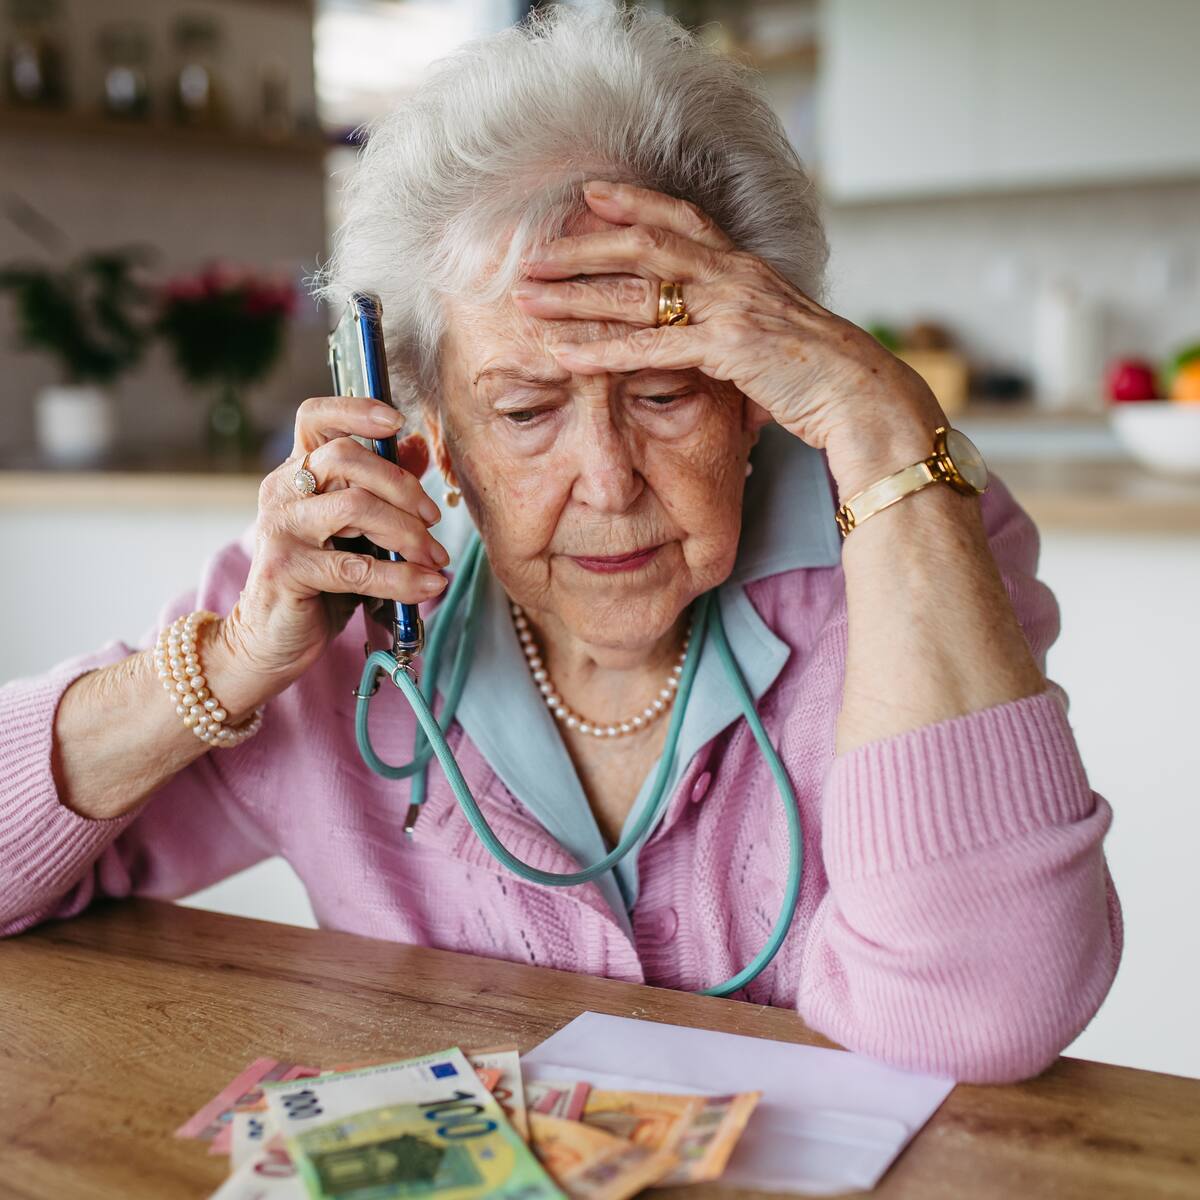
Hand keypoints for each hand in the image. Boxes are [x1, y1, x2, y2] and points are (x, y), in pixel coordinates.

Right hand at [212, 396, 449, 716]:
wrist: (269, 641)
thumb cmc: (318, 582)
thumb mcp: (355, 531)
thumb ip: (382, 489)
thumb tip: (418, 447)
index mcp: (297, 474)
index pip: (315, 418)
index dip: (355, 410)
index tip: (396, 421)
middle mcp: (283, 493)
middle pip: (346, 457)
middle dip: (402, 485)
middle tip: (433, 519)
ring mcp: (281, 529)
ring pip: (355, 506)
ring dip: (407, 532)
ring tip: (433, 557)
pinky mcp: (286, 570)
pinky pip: (356, 568)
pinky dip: (402, 578)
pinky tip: (427, 586)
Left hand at [511, 179, 945, 497]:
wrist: (865, 397)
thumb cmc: (822, 375)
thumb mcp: (775, 334)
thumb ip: (737, 324)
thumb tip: (709, 337)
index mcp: (746, 268)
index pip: (683, 220)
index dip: (635, 203)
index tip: (591, 195)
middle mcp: (735, 276)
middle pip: (644, 246)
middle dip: (582, 249)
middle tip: (533, 256)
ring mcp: (731, 307)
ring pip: (638, 291)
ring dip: (576, 295)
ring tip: (528, 301)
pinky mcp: (729, 348)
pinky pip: (651, 345)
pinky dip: (602, 349)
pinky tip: (565, 353)